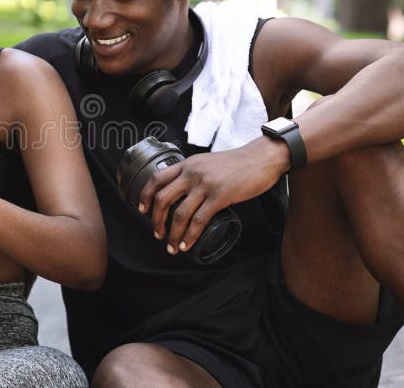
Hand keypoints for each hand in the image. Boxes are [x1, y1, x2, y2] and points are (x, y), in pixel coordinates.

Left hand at [138, 138, 285, 253]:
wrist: (262, 158)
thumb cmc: (237, 163)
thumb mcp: (207, 162)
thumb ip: (194, 173)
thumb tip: (184, 190)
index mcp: (187, 164)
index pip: (156, 178)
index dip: (145, 195)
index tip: (142, 210)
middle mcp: (192, 173)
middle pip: (163, 198)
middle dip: (156, 220)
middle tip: (157, 234)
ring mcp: (205, 185)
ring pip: (180, 213)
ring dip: (172, 234)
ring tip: (171, 246)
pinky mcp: (220, 196)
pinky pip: (199, 220)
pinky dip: (190, 236)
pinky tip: (186, 245)